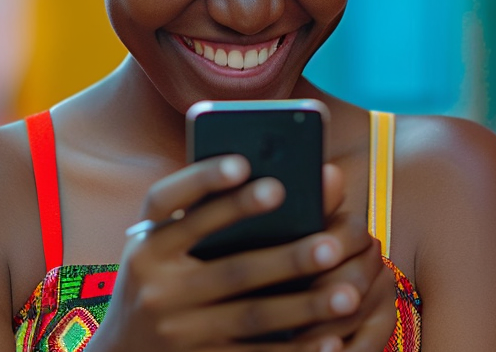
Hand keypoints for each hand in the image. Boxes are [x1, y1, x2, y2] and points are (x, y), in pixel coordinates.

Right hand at [85, 157, 381, 351]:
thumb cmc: (164, 277)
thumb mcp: (167, 244)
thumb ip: (213, 210)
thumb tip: (288, 174)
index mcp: (147, 243)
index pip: (168, 201)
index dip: (204, 180)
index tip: (245, 162)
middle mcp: (155, 284)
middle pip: (231, 268)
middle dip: (286, 257)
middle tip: (332, 244)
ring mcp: (175, 329)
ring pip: (251, 315)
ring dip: (304, 306)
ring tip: (348, 295)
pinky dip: (294, 351)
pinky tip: (331, 342)